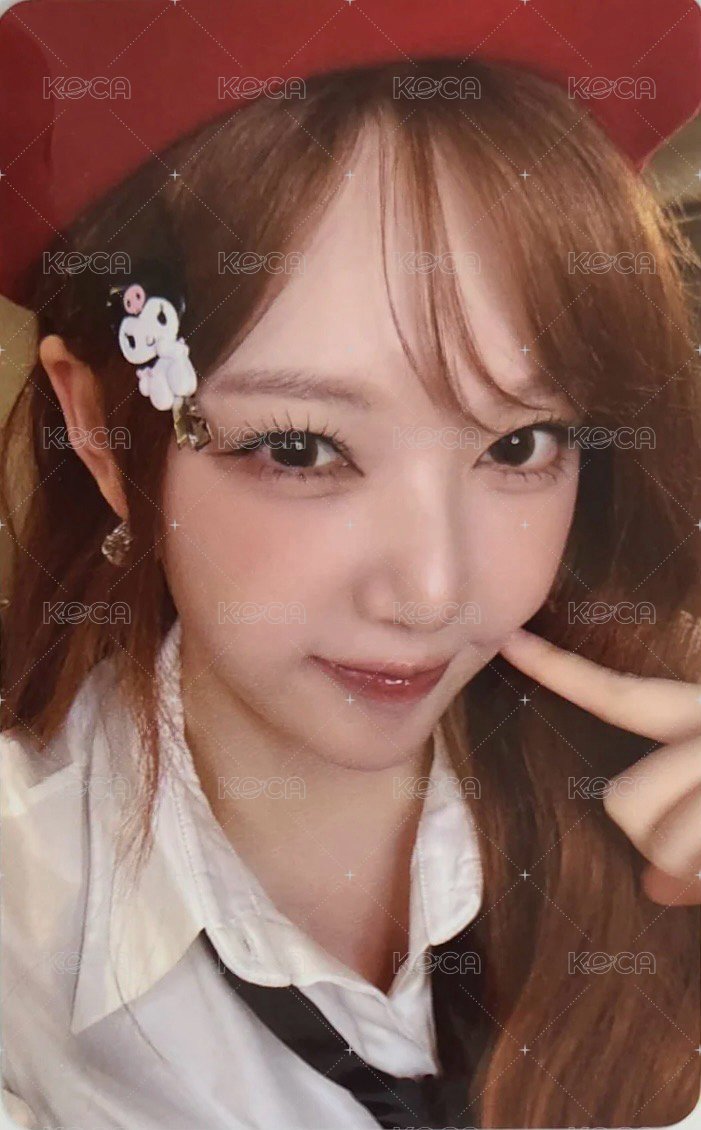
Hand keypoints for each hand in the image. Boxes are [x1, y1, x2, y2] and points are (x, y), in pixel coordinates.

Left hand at [499, 627, 700, 905]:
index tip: (507, 640)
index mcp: (700, 718)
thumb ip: (687, 856)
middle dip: (658, 845)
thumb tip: (653, 887)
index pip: (619, 698)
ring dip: (694, 872)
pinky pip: (682, 862)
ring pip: (658, 844)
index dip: (556, 671)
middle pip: (622, 803)